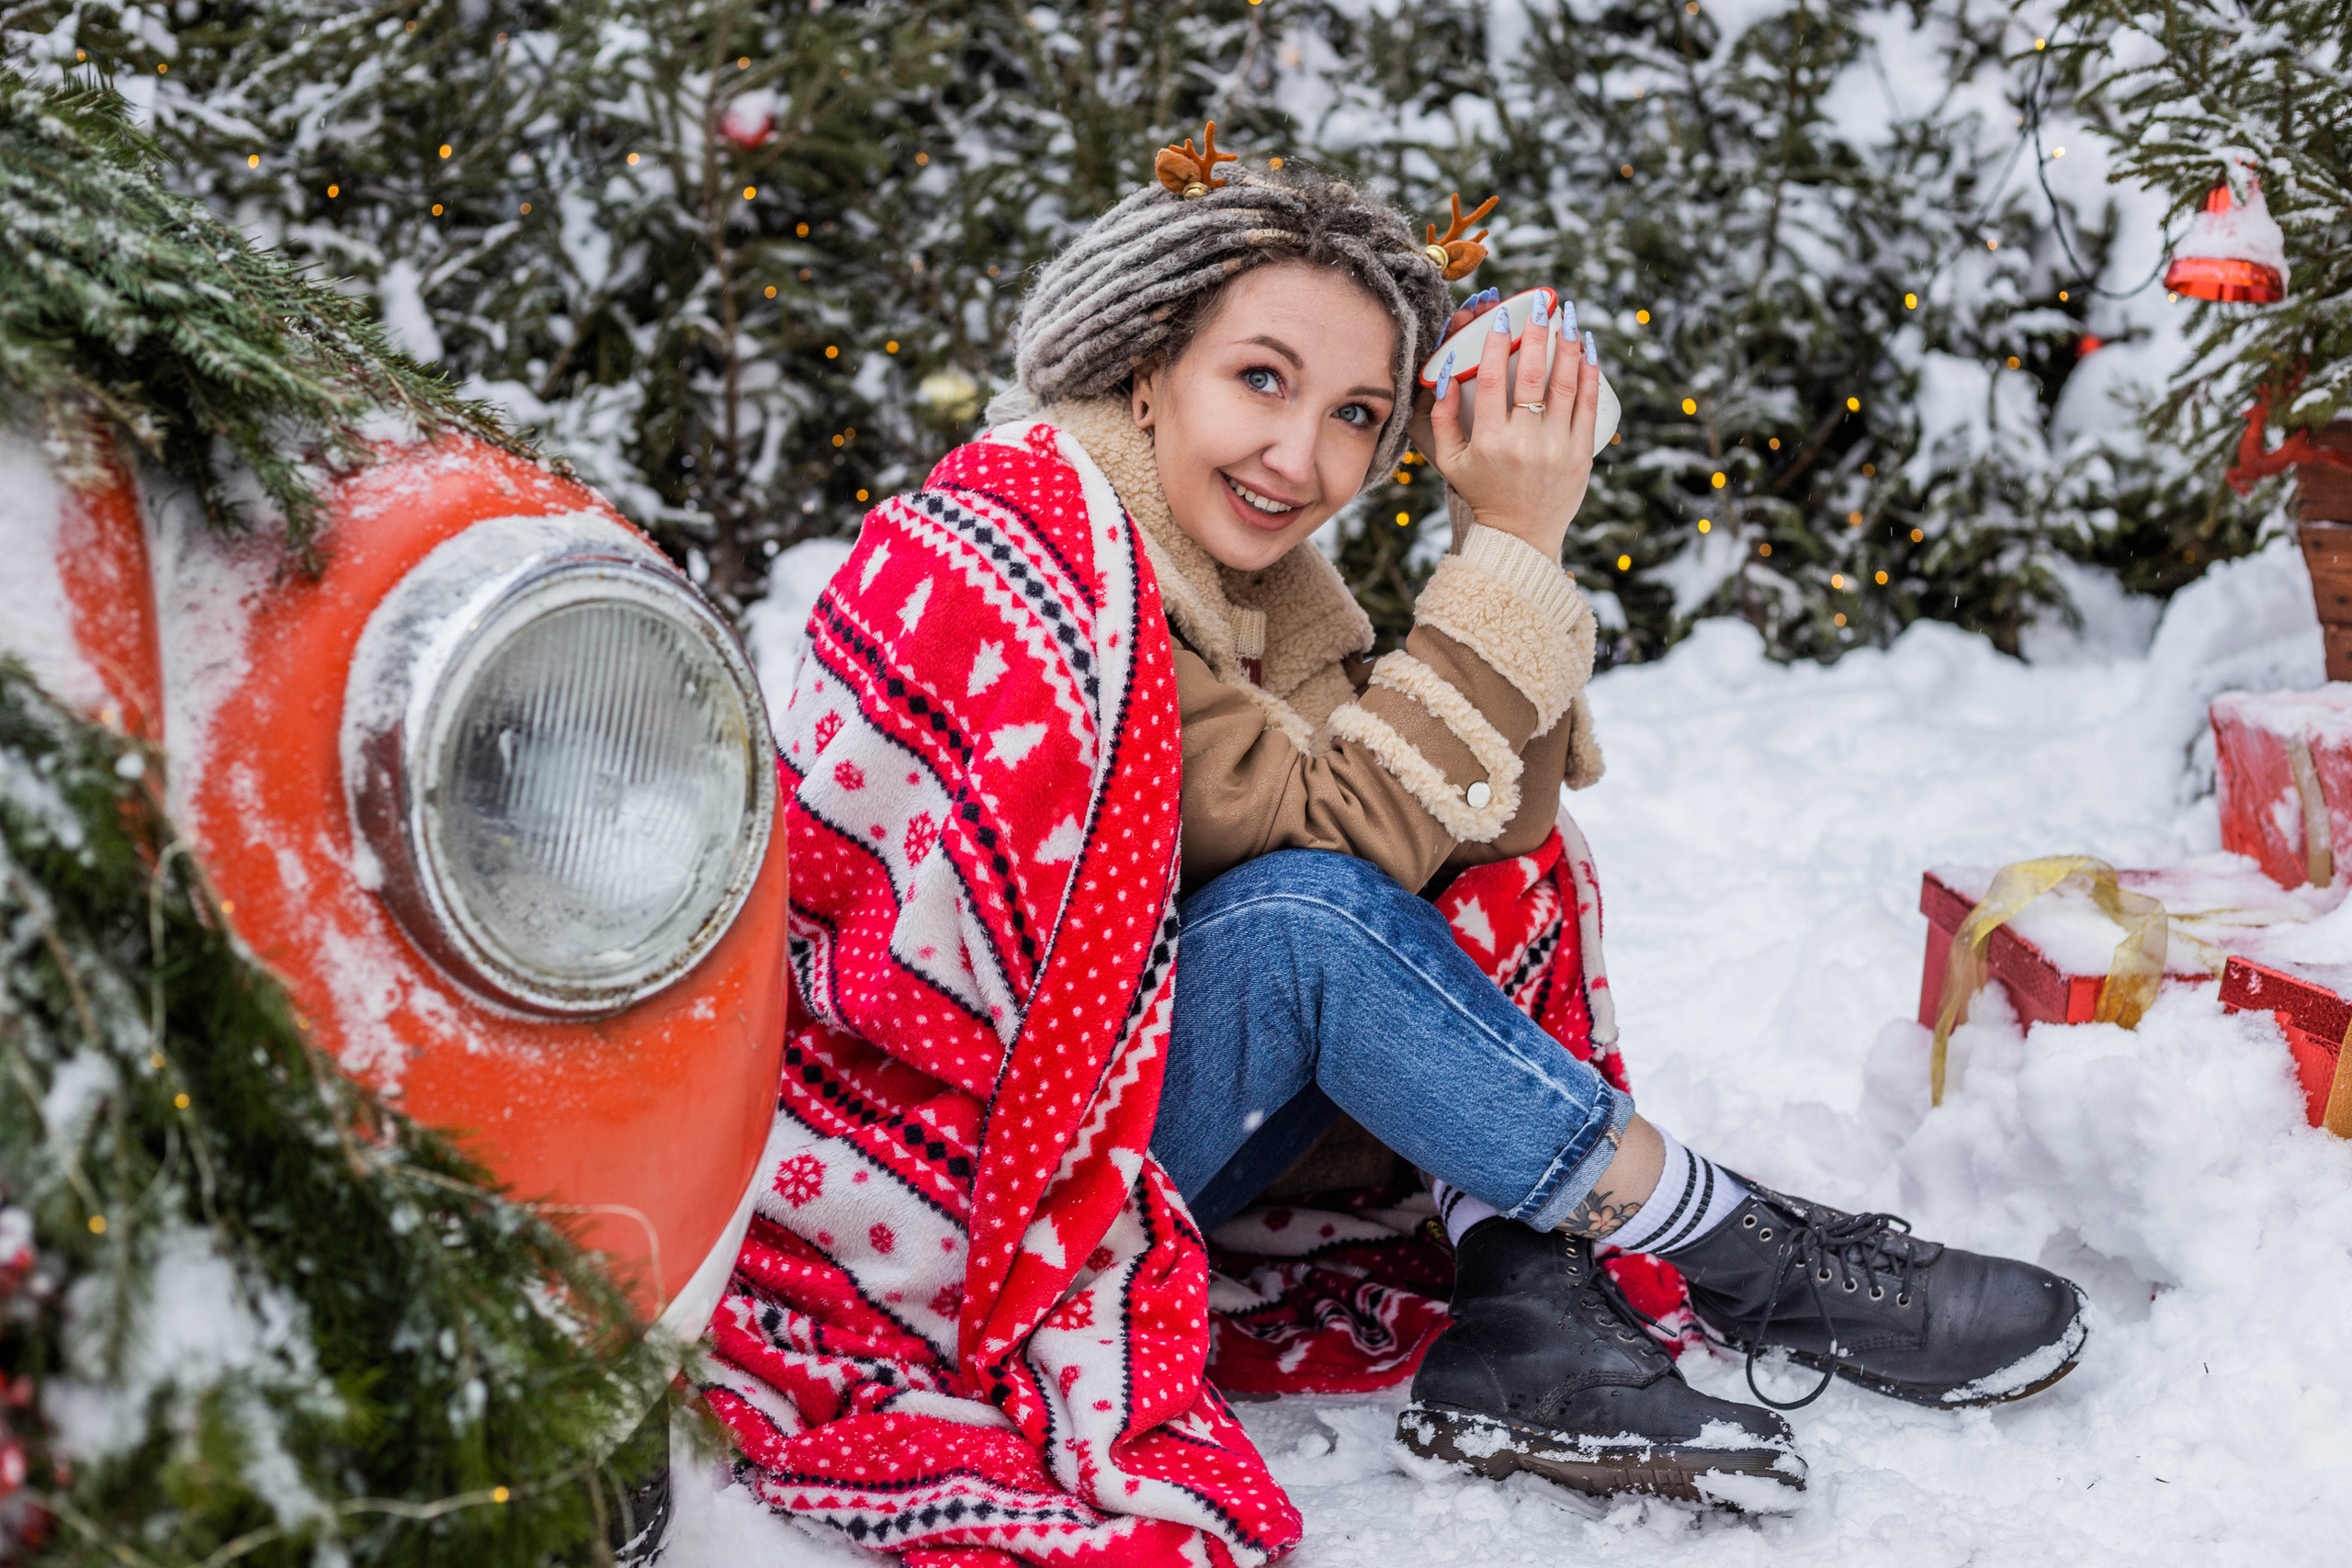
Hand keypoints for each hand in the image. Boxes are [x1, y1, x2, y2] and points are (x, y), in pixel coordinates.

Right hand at [1411, 294, 1600, 562]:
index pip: (1490, 381)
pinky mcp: (1580, 454)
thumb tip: (1444, 373)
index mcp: (1488, 442)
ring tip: (1567, 315)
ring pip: (1565, 385)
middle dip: (1536, 334)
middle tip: (1539, 305)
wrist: (1520, 535)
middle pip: (1530, 376)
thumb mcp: (1449, 461)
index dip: (1496, 345)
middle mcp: (1523, 443)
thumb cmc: (1482, 491)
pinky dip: (1589, 372)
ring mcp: (1556, 448)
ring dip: (1567, 344)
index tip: (1501, 317)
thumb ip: (1439, 418)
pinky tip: (1587, 347)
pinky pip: (1588, 405)